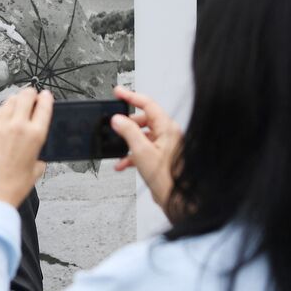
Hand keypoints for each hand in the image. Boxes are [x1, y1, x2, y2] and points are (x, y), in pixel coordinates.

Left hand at [0, 87, 49, 206]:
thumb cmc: (13, 186)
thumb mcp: (37, 169)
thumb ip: (39, 154)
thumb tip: (37, 150)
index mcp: (35, 135)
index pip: (44, 105)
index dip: (46, 97)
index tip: (45, 96)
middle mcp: (18, 127)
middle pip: (26, 96)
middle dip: (30, 93)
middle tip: (31, 96)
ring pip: (9, 101)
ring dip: (15, 100)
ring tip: (17, 105)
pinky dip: (1, 112)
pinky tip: (2, 117)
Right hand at [109, 86, 183, 216]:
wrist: (175, 198)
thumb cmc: (166, 177)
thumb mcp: (141, 151)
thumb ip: (128, 132)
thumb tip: (118, 119)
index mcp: (167, 127)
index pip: (147, 104)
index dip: (131, 97)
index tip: (118, 93)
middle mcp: (168, 134)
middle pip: (143, 120)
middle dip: (127, 125)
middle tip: (115, 127)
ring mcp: (165, 145)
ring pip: (142, 136)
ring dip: (128, 143)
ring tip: (119, 150)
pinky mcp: (160, 156)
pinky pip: (144, 149)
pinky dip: (132, 154)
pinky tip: (124, 164)